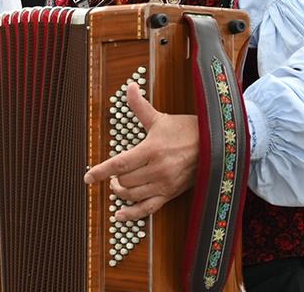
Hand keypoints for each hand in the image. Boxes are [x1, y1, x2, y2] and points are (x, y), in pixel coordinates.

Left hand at [83, 82, 197, 220]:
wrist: (215, 145)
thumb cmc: (186, 130)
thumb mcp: (160, 118)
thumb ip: (140, 106)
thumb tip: (130, 87)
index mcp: (151, 150)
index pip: (119, 164)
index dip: (101, 172)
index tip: (87, 178)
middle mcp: (157, 170)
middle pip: (124, 181)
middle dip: (114, 179)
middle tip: (112, 175)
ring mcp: (164, 184)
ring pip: (133, 195)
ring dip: (120, 193)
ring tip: (117, 186)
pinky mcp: (171, 194)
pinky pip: (148, 209)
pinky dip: (132, 215)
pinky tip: (119, 215)